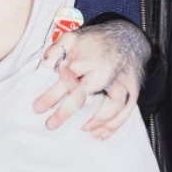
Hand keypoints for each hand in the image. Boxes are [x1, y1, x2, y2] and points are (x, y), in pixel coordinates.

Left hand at [33, 19, 147, 137]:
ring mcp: (122, 81)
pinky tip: (100, 134)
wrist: (128, 37)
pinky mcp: (132, 90)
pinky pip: (126, 111)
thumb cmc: (96, 41)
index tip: (38, 107)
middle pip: (87, 93)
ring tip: (82, 129)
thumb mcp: (73, 37)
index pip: (69, 77)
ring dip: (96, 120)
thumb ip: (57, 49)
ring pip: (113, 104)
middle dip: (67, 110)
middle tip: (50, 124)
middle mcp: (108, 70)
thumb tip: (45, 64)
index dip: (53, 93)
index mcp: (90, 57)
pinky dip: (114, 125)